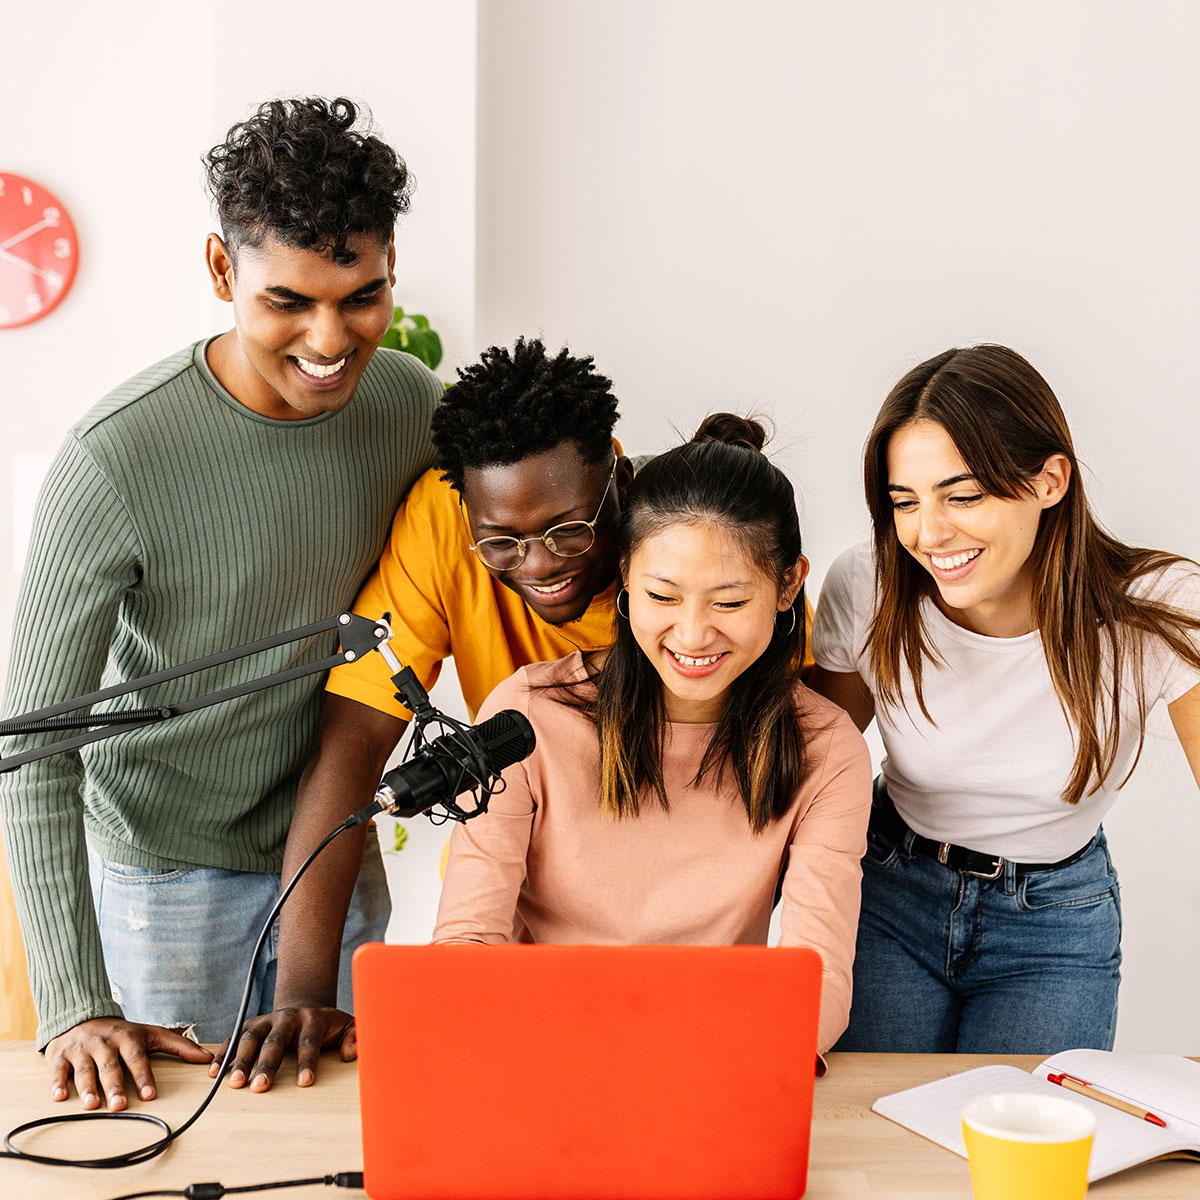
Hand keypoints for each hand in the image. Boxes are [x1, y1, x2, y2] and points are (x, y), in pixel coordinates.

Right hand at [46, 1017, 213, 1110]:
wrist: (83, 1014)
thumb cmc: (122, 1031)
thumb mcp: (151, 1034)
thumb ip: (179, 1046)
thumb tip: (208, 1059)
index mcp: (128, 1038)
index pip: (138, 1059)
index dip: (143, 1077)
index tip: (150, 1095)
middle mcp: (105, 1043)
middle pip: (111, 1067)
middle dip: (115, 1087)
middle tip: (119, 1107)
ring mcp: (82, 1049)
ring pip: (85, 1070)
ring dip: (88, 1088)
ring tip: (92, 1105)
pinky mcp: (61, 1055)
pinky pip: (58, 1070)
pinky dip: (58, 1083)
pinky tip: (59, 1097)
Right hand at [210, 1005, 355, 1091]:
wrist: (306, 1005)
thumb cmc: (328, 1025)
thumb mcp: (348, 1025)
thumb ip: (356, 1037)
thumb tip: (353, 1053)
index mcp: (313, 1018)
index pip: (310, 1041)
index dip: (307, 1061)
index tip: (304, 1082)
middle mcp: (288, 1017)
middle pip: (276, 1040)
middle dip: (268, 1064)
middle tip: (260, 1087)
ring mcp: (267, 1019)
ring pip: (251, 1037)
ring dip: (241, 1060)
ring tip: (234, 1083)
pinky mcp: (251, 1024)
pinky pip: (234, 1037)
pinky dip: (223, 1054)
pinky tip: (214, 1073)